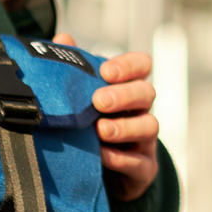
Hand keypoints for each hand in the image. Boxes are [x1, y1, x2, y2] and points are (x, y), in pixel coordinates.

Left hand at [68, 33, 159, 202]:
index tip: (106, 71)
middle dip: (124, 95)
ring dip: (125, 127)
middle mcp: (141, 110)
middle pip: (147, 92)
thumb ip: (73, 68)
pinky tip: (102, 156)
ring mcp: (145, 139)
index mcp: (127, 87)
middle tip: (98, 101)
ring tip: (100, 131)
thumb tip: (63, 38)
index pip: (142, 65)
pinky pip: (140, 162)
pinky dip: (121, 159)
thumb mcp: (81, 97)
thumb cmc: (90, 125)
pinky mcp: (144, 168)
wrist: (102, 172)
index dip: (129, 65)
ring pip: (149, 126)